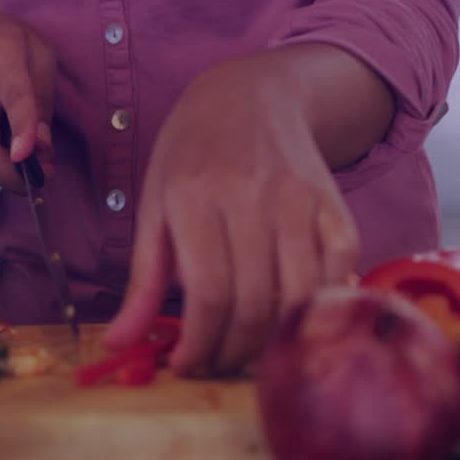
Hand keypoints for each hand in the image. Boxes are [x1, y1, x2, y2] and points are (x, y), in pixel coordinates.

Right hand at [0, 11, 55, 192]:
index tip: (26, 156)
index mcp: (1, 55)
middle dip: (10, 176)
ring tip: (33, 154)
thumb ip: (43, 99)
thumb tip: (41, 148)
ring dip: (10, 168)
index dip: (22, 130)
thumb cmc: (12, 44)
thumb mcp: (40, 55)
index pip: (14, 97)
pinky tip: (12, 141)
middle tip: (41, 179)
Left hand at [105, 53, 360, 374]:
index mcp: (195, 197)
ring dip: (274, 340)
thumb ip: (141, 279)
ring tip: (248, 350)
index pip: (209, 292)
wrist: (249, 95)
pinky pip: (340, 269)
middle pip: (254, 302)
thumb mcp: (153, 206)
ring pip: (300, 295)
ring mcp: (300, 199)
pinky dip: (320, 305)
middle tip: (215, 363)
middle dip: (232, 351)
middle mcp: (251, 196)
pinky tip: (292, 317)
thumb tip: (119, 344)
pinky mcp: (334, 203)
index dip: (200, 343)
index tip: (186, 365)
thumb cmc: (192, 155)